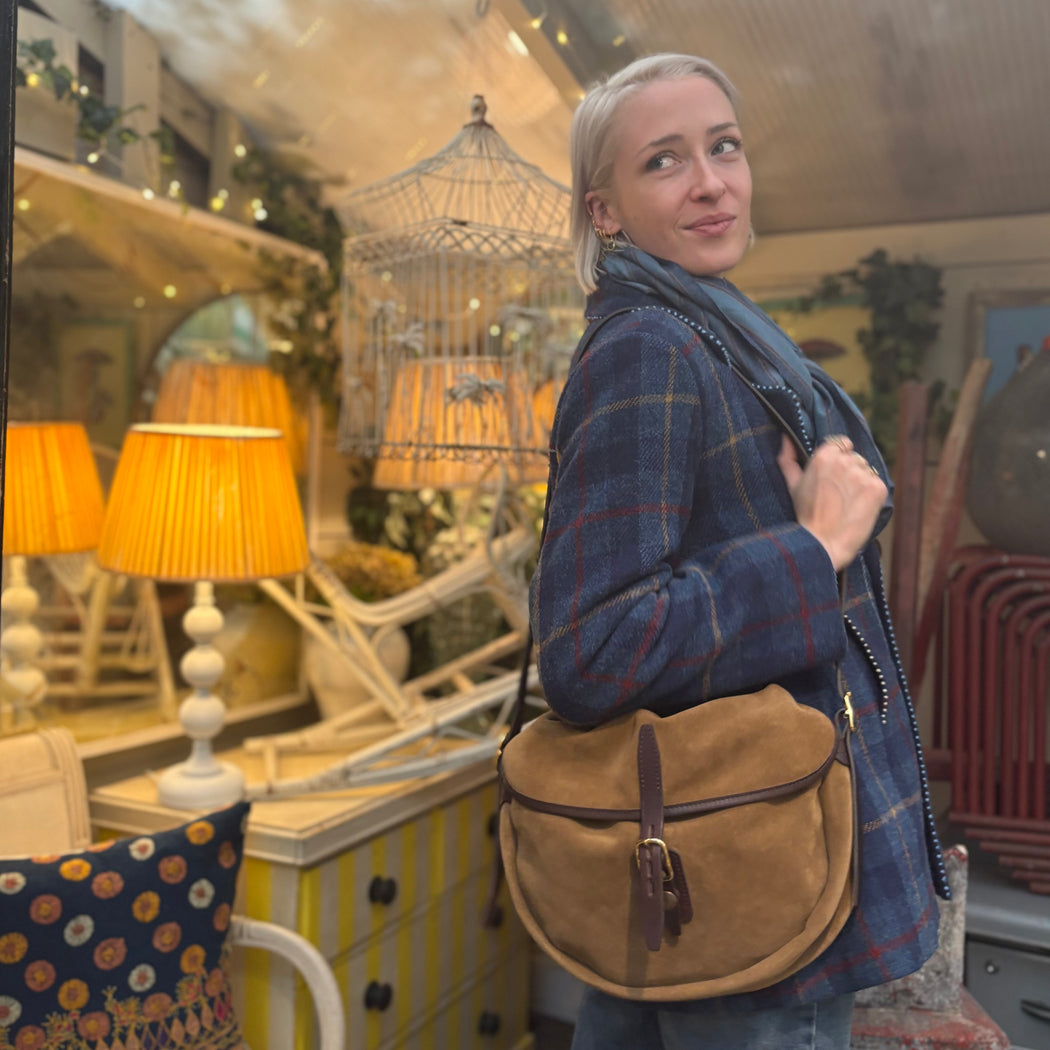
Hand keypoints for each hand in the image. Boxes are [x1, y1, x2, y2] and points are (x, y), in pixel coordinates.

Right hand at [777, 434, 887, 570]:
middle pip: (854, 457)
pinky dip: (870, 494)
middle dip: (849, 471)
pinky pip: (876, 483)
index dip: (838, 458)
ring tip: (847, 502)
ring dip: (860, 482)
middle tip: (837, 493)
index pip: (841, 443)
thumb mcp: (792, 485)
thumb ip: (788, 458)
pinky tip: (857, 507)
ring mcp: (863, 474)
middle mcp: (845, 461)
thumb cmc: (806, 515)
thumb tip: (786, 439)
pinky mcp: (877, 488)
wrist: (823, 544)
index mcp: (824, 456)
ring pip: (866, 470)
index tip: (832, 475)